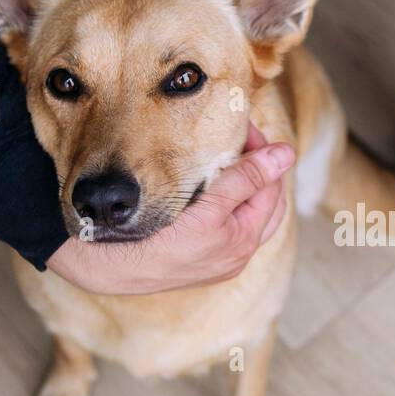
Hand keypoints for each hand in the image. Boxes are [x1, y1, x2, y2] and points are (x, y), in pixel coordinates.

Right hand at [47, 123, 292, 294]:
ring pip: (243, 216)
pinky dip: (224, 204)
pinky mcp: (195, 260)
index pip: (271, 189)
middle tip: (238, 141)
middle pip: (263, 205)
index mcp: (243, 242)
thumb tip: (287, 154)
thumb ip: (248, 178)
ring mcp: (215, 260)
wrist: (107, 266)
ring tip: (224, 160)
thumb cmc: (156, 239)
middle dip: (258, 172)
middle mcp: (235, 256)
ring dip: (241, 187)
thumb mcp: (209, 206)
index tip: (244, 129)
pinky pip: (223, 227)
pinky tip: (205, 188)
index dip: (263, 156)